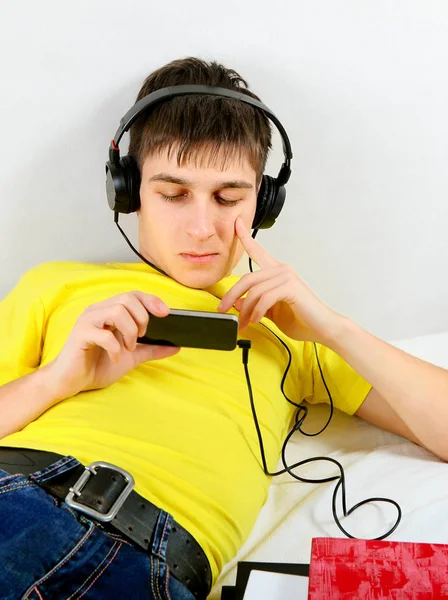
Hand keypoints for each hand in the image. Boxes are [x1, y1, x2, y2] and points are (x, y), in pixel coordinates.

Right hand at [44, 291, 179, 401]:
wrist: (71, 383)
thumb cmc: (97, 366)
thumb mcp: (131, 357)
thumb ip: (151, 350)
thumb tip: (176, 346)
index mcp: (109, 312)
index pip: (133, 295)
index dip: (151, 300)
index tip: (166, 313)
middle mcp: (98, 311)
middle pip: (126, 298)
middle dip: (141, 317)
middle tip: (141, 336)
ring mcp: (87, 321)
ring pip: (116, 310)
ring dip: (129, 331)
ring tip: (128, 347)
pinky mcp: (79, 335)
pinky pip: (103, 334)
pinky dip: (115, 347)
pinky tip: (115, 357)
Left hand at [217, 218, 343, 344]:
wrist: (321, 328)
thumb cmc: (300, 319)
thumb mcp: (271, 311)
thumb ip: (255, 304)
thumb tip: (237, 302)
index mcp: (277, 272)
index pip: (258, 251)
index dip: (245, 237)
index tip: (236, 223)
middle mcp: (282, 270)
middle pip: (247, 278)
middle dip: (231, 295)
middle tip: (222, 309)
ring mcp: (287, 277)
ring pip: (254, 290)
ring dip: (245, 310)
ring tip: (244, 323)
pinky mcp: (291, 287)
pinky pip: (264, 298)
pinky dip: (256, 312)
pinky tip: (255, 320)